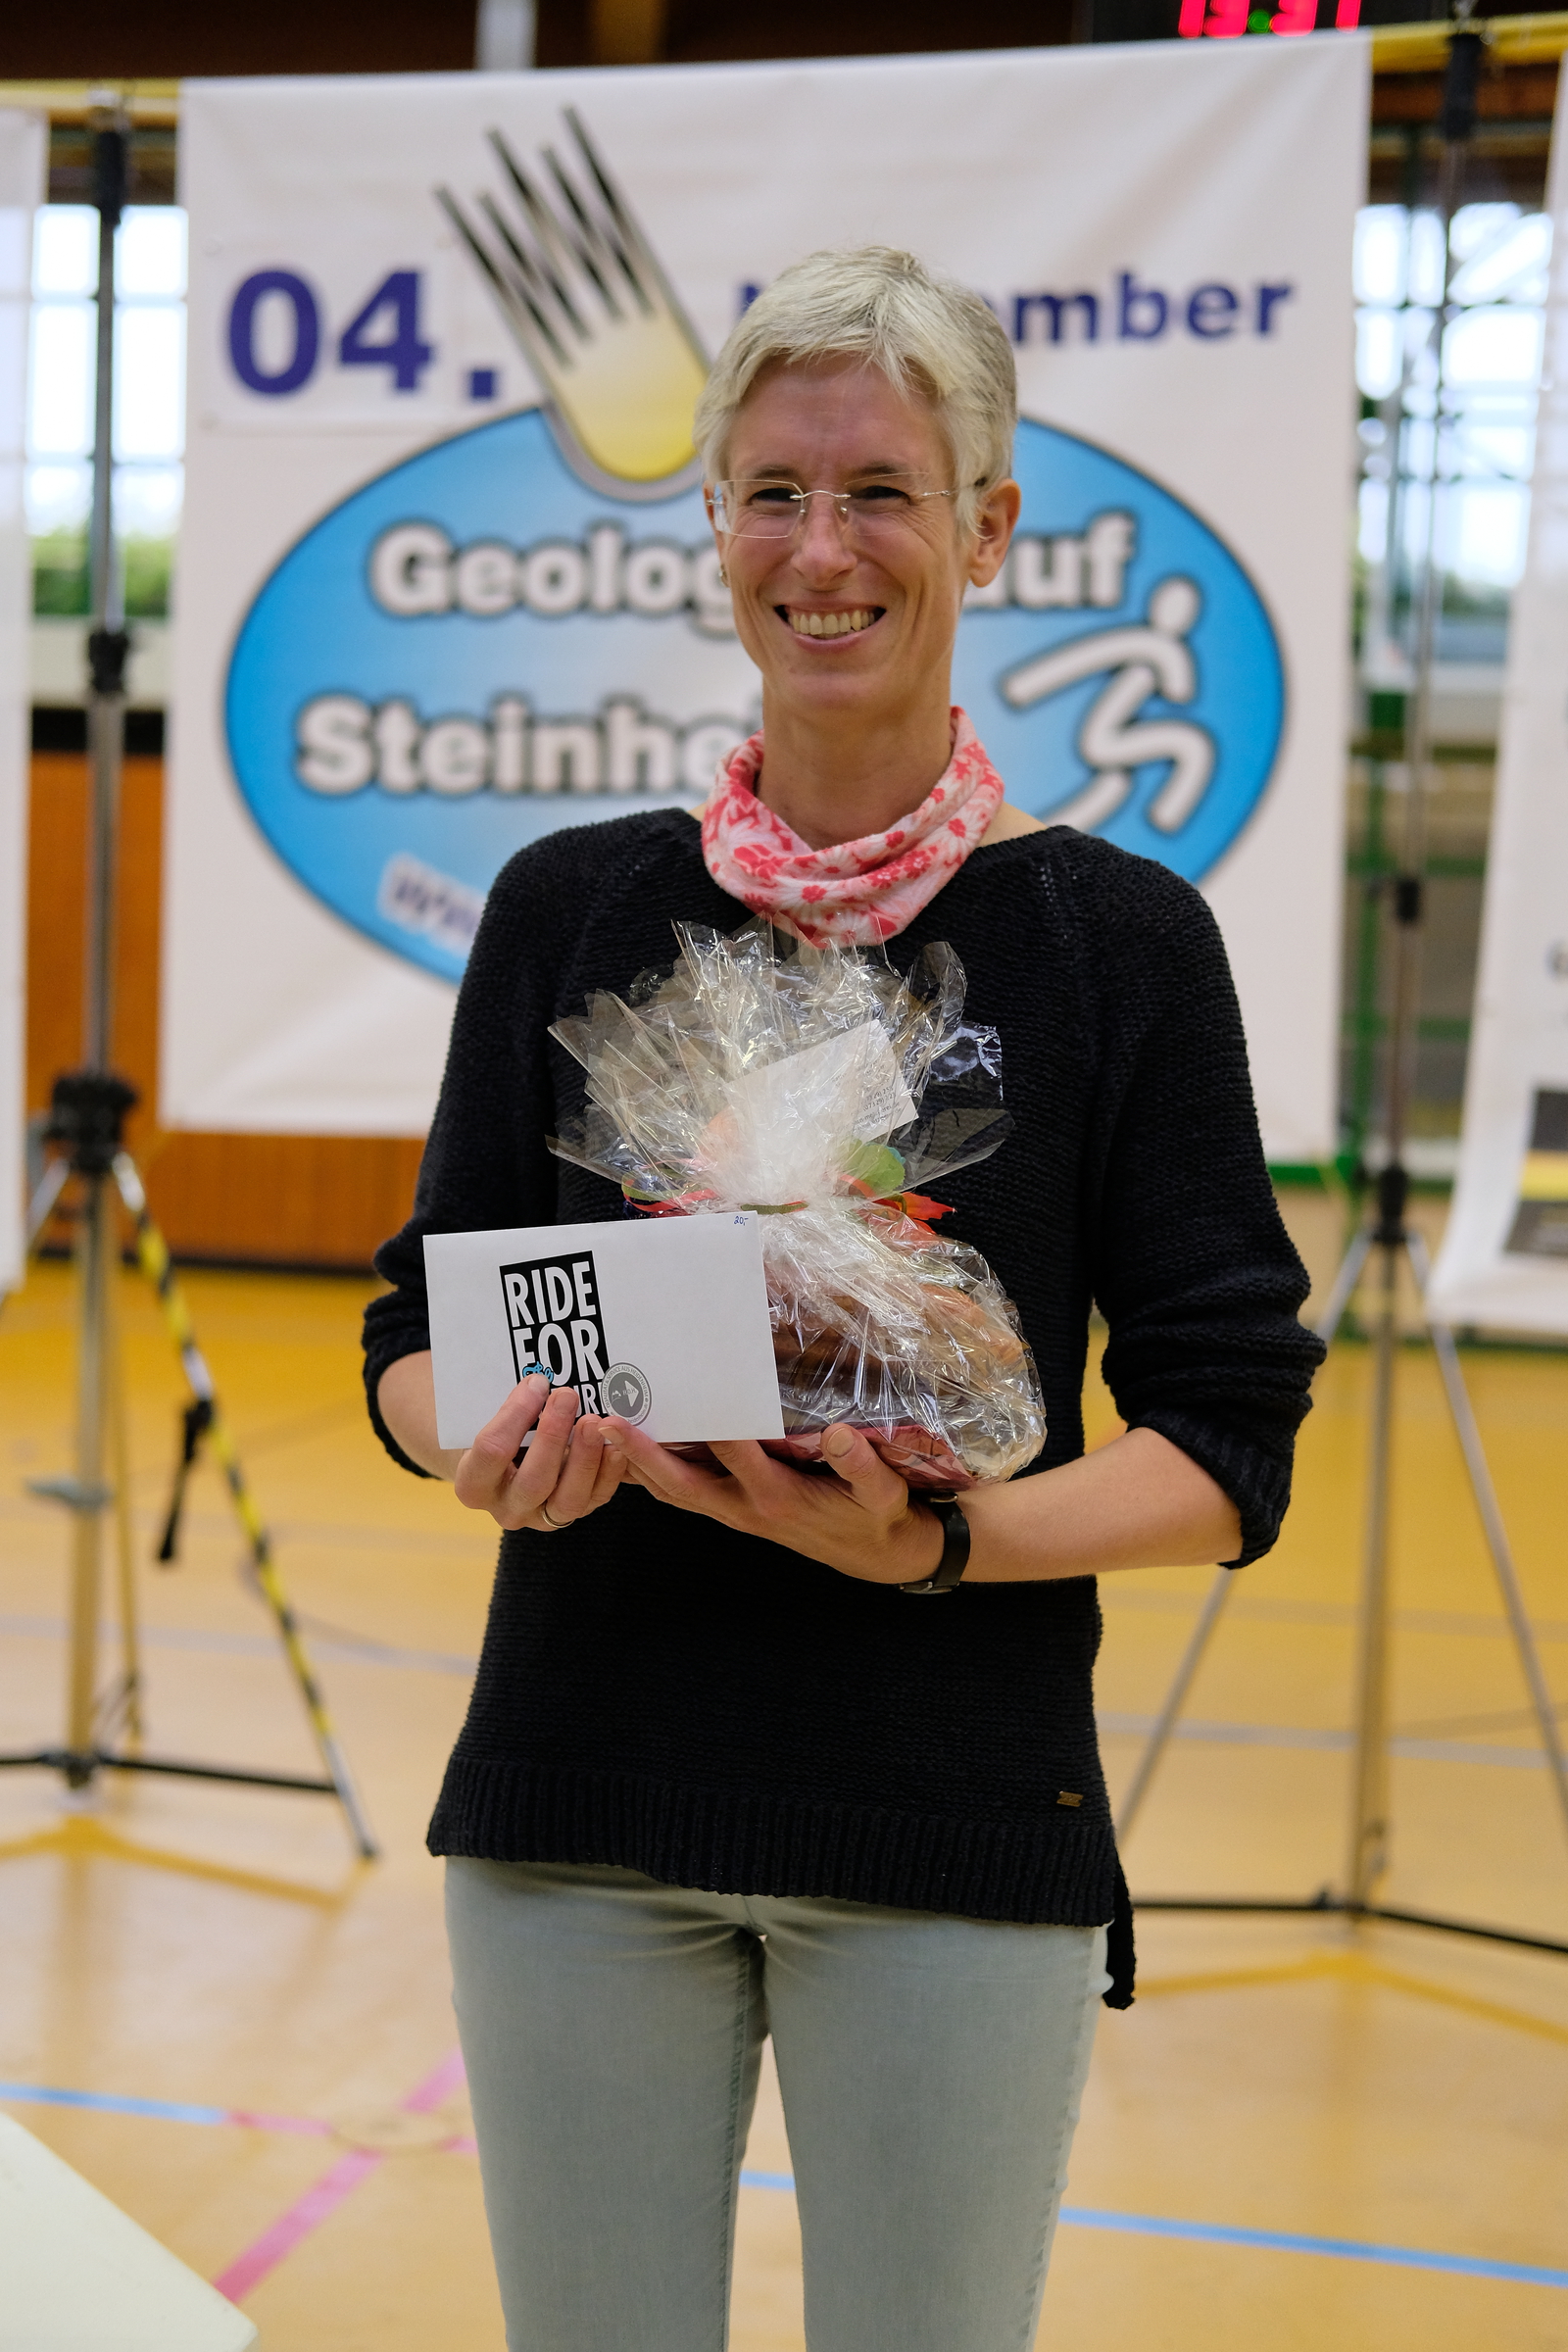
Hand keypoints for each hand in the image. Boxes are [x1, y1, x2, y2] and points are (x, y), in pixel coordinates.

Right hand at [454, 1375, 625, 1533]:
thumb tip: (540, 1382)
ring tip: (595, 1422)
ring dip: (585, 1458)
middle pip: (533, 1481)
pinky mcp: (570, 1514)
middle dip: (553, 1436)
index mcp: (473, 1484)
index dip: (515, 1415)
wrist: (503, 1467)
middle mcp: (506, 1509)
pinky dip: (609, 1474)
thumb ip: (509, 1409)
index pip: (492, 1452)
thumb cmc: (494, 1437)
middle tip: (567, 1396)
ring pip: (568, 1500)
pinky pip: (594, 1500)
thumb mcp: (487, 1422)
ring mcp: (540, 1517)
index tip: (537, 1382)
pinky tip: (616, 1446)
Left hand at [607, 1420, 946, 1584]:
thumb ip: (861, 1465)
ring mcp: (733, 1513)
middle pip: (682, 1485)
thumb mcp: (882, 1492)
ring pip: (673, 1493)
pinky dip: (651, 1476)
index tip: (685, 1398)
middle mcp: (746, 1509)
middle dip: (642, 1456)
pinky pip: (681, 1495)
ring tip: (599, 1431)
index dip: (710, 1432)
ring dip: (635, 1466)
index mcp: (779, 1500)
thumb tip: (839, 1434)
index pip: (737, 1460)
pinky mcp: (731, 1509)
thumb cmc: (875, 1515)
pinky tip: (627, 1452)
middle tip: (607, 1423)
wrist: (873, 1552)